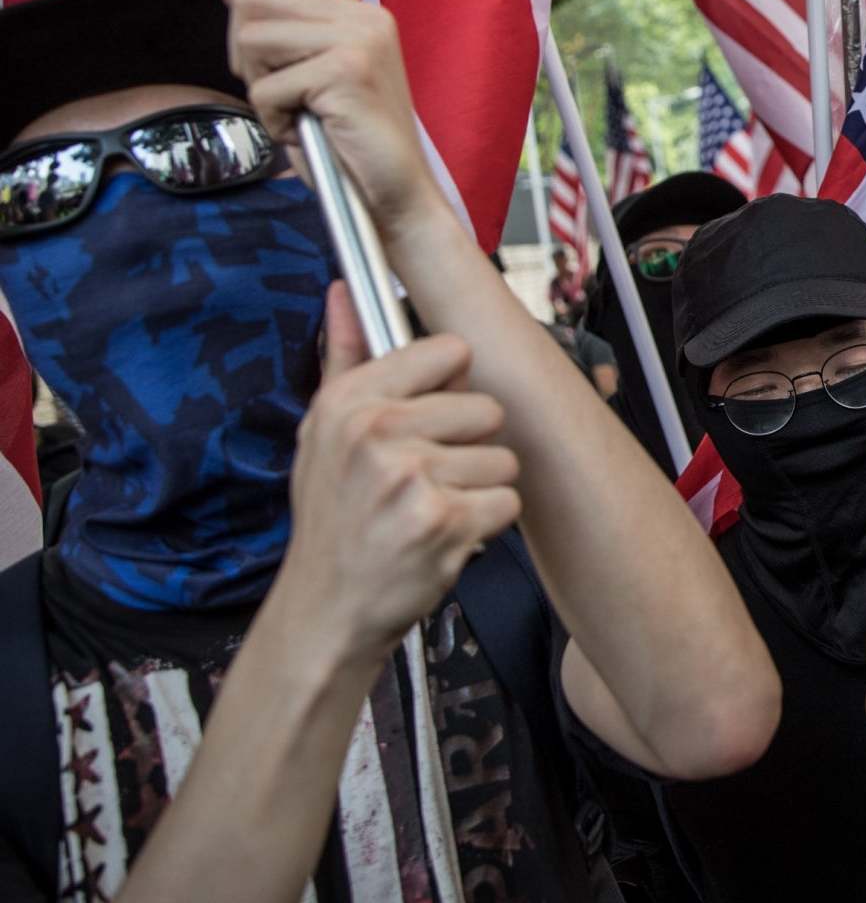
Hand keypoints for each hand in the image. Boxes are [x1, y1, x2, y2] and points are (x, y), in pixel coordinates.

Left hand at [222, 0, 443, 234]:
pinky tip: (307, 131)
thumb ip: (294, 32)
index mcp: (359, 11)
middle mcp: (363, 16)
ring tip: (297, 110)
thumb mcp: (321, 72)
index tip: (245, 23)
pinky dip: (272, 120)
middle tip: (278, 88)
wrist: (397, 193)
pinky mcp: (347, 72)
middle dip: (243, 50)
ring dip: (259, 85)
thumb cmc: (351, 141)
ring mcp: (359, 40)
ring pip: (250, 38)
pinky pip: (265, 88)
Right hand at [275, 285, 521, 666]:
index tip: (428, 417)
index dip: (451, 387)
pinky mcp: (445, 519)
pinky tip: (444, 536)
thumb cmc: (334, 521)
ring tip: (431, 509)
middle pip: (487, 408)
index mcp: (350, 402)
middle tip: (424, 481)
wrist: (326, 610)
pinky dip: (486, 524)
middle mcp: (377, 431)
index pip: (450, 350)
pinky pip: (507, 500)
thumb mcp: (321, 434)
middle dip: (469, 447)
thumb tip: (343, 292)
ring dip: (478, 489)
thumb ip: (343, 356)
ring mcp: (411, 475)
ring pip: (503, 457)